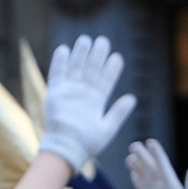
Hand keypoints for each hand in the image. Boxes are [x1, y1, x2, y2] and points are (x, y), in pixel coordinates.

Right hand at [39, 35, 136, 172]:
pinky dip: (59, 62)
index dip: (111, 69)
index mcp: (96, 102)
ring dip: (80, 54)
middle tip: (102, 41)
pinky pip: (56, 74)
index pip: (105, 81)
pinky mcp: (55, 94)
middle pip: (90, 70)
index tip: (117, 57)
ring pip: (75, 68)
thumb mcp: (108, 128)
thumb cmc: (87, 143)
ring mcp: (68, 93)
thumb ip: (119, 113)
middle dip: (96, 56)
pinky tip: (64, 49)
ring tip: (86, 39)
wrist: (66, 149)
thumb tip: (132, 98)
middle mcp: (82, 95)